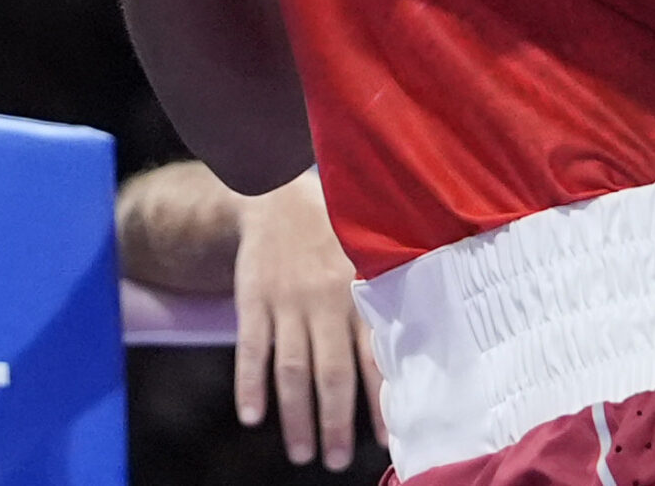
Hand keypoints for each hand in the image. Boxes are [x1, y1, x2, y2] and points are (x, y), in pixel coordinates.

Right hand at [232, 170, 384, 471]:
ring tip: (302, 454)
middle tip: (335, 462)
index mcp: (360, 295)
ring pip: (291, 368)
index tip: (384, 443)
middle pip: (330, 372)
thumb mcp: (366, 264)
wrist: (277, 195)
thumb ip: (382, 312)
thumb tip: (406, 374)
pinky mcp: (252, 297)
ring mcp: (286, 300)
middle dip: (335, 422)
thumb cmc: (333, 242)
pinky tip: (252, 416)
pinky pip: (249, 347)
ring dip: (295, 416)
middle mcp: (324, 300)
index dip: (378, 403)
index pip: (373, 359)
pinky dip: (248, 383)